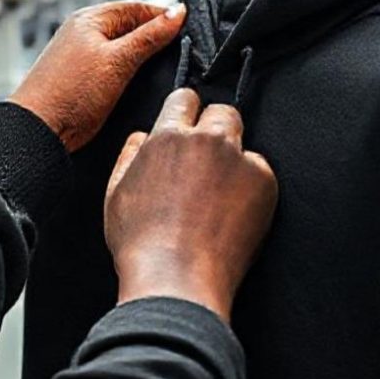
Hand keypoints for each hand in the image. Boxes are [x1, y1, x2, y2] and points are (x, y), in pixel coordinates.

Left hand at [10, 1, 185, 151]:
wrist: (37, 132)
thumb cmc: (71, 93)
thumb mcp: (119, 61)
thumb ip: (150, 36)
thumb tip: (178, 12)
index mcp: (90, 19)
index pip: (137, 8)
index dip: (164, 16)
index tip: (188, 28)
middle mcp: (84, 32)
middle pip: (131, 26)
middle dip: (155, 37)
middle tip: (181, 50)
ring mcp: (81, 55)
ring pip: (123, 48)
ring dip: (143, 56)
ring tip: (165, 68)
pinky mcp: (82, 78)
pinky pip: (114, 65)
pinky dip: (130, 71)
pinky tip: (141, 83)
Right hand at [104, 89, 277, 321]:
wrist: (176, 280)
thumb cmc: (142, 243)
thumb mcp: (117, 192)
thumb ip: (131, 154)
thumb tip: (142, 136)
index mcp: (167, 136)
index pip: (184, 98)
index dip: (186, 111)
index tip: (190, 125)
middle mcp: (205, 139)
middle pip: (220, 112)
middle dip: (215, 128)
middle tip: (208, 161)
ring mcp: (237, 157)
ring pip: (241, 137)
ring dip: (233, 153)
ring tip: (220, 189)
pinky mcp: (263, 179)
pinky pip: (260, 169)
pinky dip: (252, 184)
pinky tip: (234, 212)